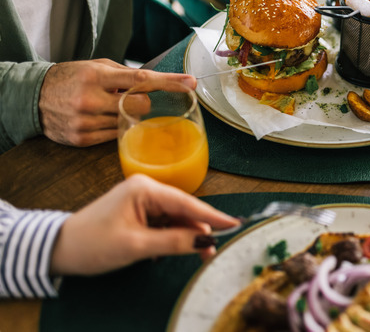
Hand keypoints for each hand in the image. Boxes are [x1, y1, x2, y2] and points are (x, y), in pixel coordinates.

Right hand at [39, 59, 195, 146]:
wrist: (32, 96)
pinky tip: (100, 119)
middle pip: (141, 106)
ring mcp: (86, 121)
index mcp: (97, 76)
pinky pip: (115, 137)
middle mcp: (91, 98)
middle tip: (128, 99)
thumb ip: (126, 75)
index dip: (170, 81)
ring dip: (126, 116)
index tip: (191, 82)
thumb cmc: (72, 78)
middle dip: (143, 103)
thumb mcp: (97, 67)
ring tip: (105, 107)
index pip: (142, 79)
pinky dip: (115, 128)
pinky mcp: (82, 139)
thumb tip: (158, 82)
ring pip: (129, 123)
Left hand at [50, 174, 238, 274]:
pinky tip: (173, 250)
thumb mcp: (136, 246)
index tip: (235, 225)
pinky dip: (173, 237)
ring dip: (187, 237)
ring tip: (197, 256)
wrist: (59, 250)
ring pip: (177, 218)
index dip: (212, 217)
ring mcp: (143, 200)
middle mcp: (146, 189)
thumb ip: (173, 242)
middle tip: (212, 253)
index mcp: (145, 189)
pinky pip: (165, 223)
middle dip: (199, 231)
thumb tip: (205, 241)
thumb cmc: (92, 244)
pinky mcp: (139, 212)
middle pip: (184, 210)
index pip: (187, 203)